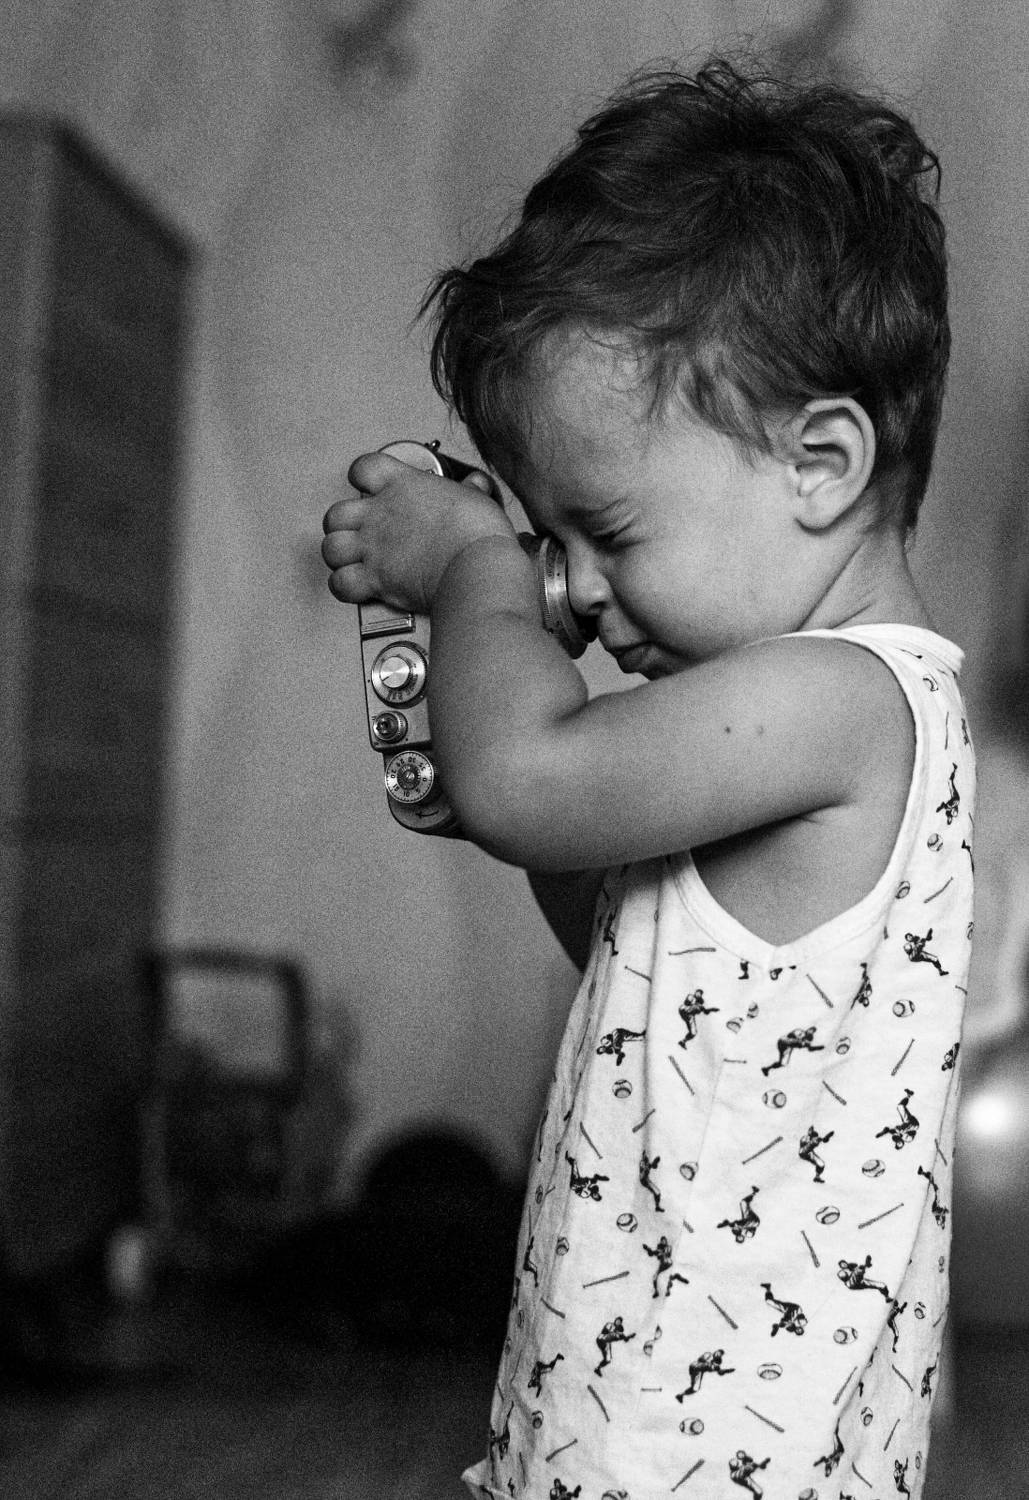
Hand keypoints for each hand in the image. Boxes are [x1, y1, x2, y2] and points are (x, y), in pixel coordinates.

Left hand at [321, 450, 517, 612]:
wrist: (477, 566)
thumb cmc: (478, 534)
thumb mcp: (478, 499)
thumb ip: (470, 490)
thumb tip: (475, 484)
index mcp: (401, 485)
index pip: (363, 468)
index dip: (362, 477)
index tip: (371, 487)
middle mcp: (380, 514)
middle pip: (336, 514)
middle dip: (343, 526)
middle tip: (359, 533)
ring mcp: (373, 547)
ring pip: (331, 548)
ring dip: (339, 557)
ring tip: (354, 562)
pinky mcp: (374, 579)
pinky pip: (340, 583)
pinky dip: (344, 587)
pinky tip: (357, 588)